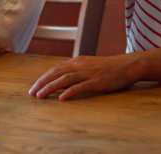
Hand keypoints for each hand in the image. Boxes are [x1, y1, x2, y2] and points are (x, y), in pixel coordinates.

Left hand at [28, 54, 145, 100]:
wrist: (128, 65)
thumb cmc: (109, 68)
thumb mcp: (90, 66)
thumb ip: (77, 72)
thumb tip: (63, 81)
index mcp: (77, 61)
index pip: (55, 69)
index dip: (43, 78)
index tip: (34, 87)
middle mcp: (80, 65)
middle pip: (56, 73)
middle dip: (42, 83)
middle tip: (31, 93)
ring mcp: (88, 73)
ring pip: (64, 79)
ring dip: (50, 88)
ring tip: (40, 96)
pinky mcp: (97, 81)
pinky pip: (80, 87)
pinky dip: (69, 92)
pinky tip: (61, 98)